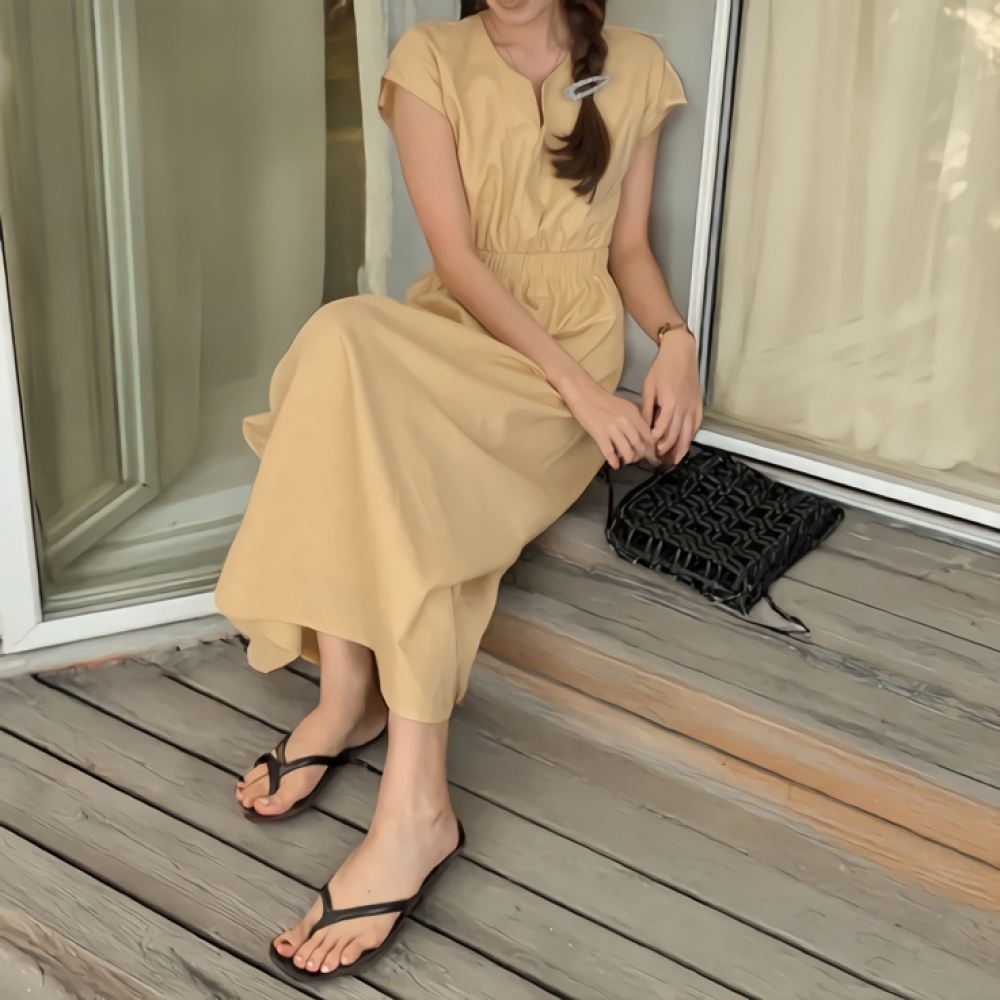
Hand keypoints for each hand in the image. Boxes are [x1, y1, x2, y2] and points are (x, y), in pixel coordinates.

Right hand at [560, 372, 653, 469]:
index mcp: (635, 415)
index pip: (649, 436)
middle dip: (640, 456)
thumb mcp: (626, 407)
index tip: (650, 455)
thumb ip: (635, 420)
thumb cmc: (604, 400)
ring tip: (625, 461)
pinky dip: (614, 461)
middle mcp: (627, 423)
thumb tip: (642, 437)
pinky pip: (610, 453)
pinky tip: (615, 465)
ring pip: (627, 452)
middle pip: (640, 446)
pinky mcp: (600, 435)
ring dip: (628, 459)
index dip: (651, 449)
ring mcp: (613, 429)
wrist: (584, 394)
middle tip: (636, 459)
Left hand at [642, 330, 702, 464]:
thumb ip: (647, 409)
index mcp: (670, 403)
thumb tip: (643, 427)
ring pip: (689, 433)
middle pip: (677, 435)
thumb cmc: (661, 368)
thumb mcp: (648, 388)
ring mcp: (693, 406)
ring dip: (681, 448)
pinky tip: (686, 443)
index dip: (656, 442)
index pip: (663, 429)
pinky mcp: (699, 404)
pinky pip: (696, 425)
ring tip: (674, 459)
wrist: (680, 353)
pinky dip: (691, 436)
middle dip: (668, 450)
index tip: (650, 450)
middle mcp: (684, 407)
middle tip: (660, 460)